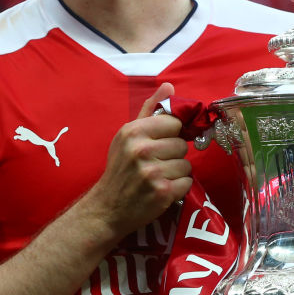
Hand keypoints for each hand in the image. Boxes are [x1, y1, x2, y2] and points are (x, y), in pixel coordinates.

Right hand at [87, 82, 192, 239]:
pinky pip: (187, 183)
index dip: (170, 135)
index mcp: (133, 131)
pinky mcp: (162, 192)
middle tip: (155, 164)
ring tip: (158, 177)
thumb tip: (169, 86)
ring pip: (186, 165)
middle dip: (173, 155)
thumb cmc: (119, 169)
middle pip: (181, 145)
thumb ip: (149, 110)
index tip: (159, 144)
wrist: (106, 208)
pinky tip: (162, 189)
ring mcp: (152, 172)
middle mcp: (142, 150)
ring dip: (176, 172)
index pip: (174, 123)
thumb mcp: (127, 136)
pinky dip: (178, 188)